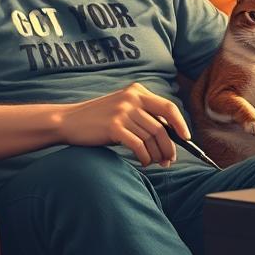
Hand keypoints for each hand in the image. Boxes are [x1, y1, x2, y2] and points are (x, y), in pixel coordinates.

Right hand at [61, 82, 189, 166]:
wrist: (69, 121)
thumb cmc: (99, 119)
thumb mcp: (123, 109)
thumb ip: (144, 115)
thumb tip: (171, 135)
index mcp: (137, 91)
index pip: (168, 107)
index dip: (180, 124)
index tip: (186, 138)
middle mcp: (131, 99)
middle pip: (162, 127)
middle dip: (169, 147)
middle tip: (169, 160)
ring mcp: (122, 112)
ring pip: (151, 138)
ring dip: (157, 155)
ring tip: (155, 163)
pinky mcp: (113, 127)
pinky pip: (139, 146)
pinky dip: (145, 157)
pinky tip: (143, 162)